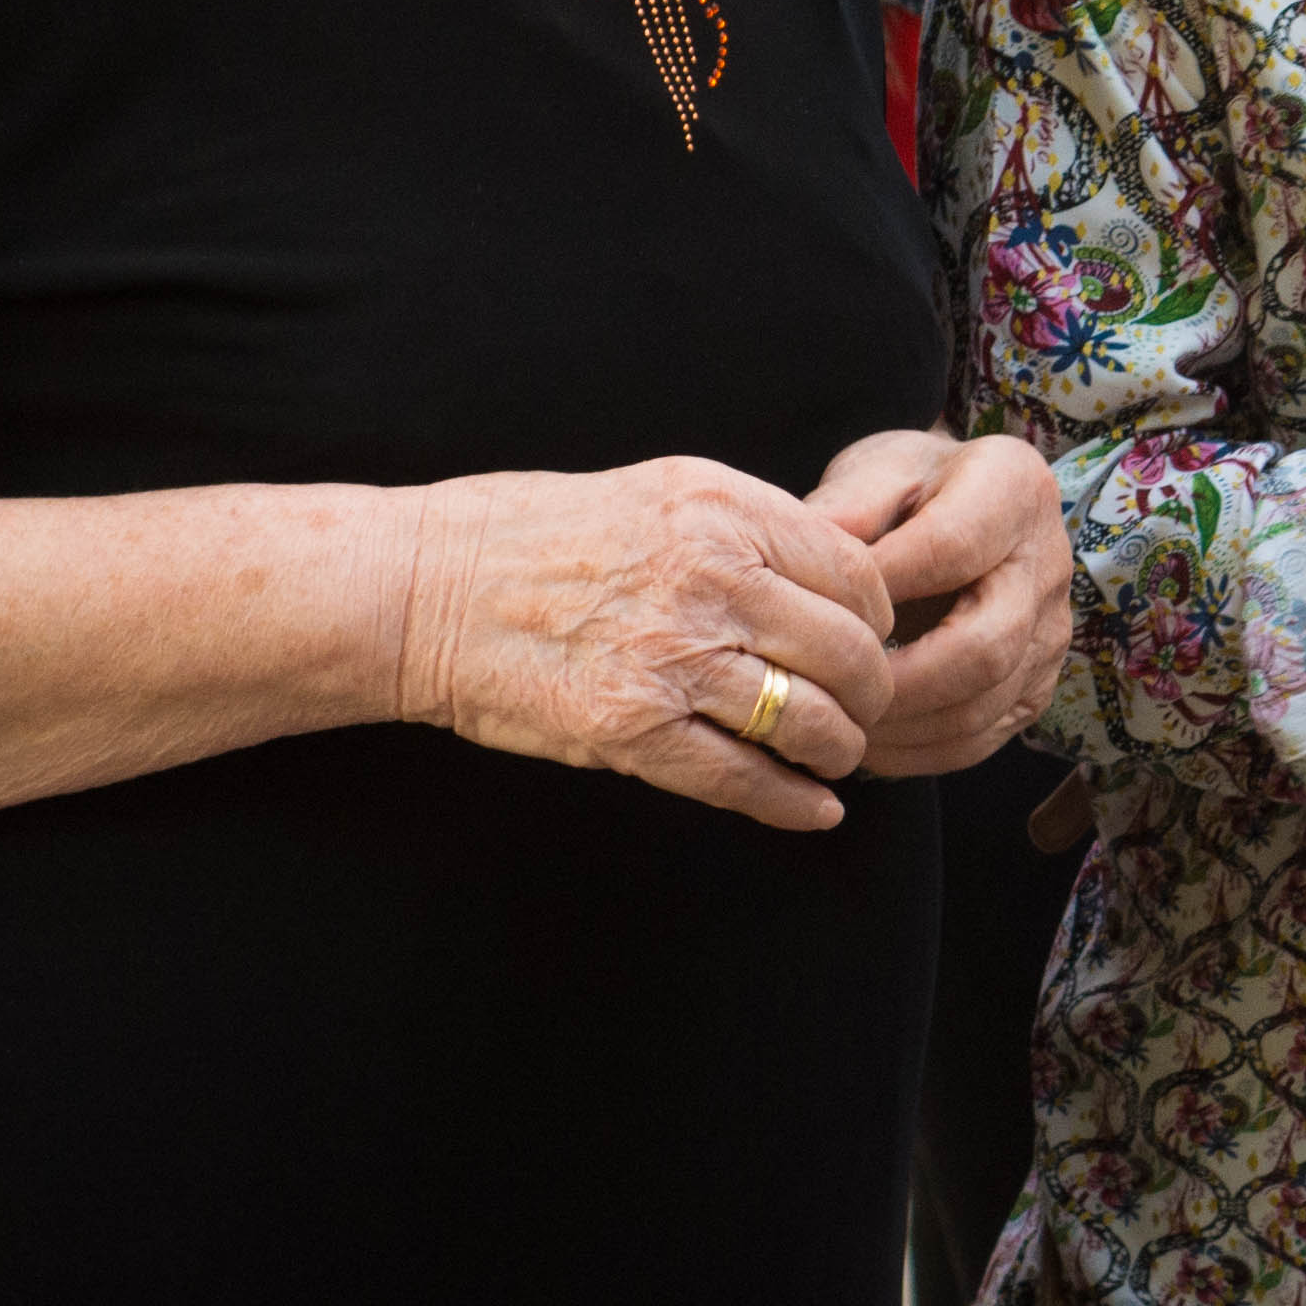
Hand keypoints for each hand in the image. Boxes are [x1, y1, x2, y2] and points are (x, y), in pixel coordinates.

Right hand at [393, 457, 902, 834]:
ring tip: (836, 754)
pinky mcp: (630, 728)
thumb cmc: (540, 535)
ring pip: (808, 718)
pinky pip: (741, 778)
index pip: (856, 572)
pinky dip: (792, 803)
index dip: (878, 617)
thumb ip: (750, 532)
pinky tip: (816, 810)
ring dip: (839, 748)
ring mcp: (671, 656)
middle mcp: (711, 577)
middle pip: (849, 650)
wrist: (426, 588)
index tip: (872, 640)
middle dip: (873, 691)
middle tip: (868, 709)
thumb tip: (838, 581)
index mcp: (723, 509)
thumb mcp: (662, 495)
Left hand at [803, 427, 1078, 775]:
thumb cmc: (913, 486)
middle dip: (898, 682)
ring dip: (901, 728)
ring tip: (835, 722)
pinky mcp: (1037, 686)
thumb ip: (848, 505)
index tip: (815, 609)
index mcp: (1015, 490)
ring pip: (983, 705)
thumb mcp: (879, 468)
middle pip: (986, 646)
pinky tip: (866, 741)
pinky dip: (916, 753)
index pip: (952, 549)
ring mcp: (1051, 633)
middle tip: (827, 692)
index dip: (880, 587)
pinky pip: (980, 738)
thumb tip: (804, 548)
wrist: (967, 506)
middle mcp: (1048, 565)